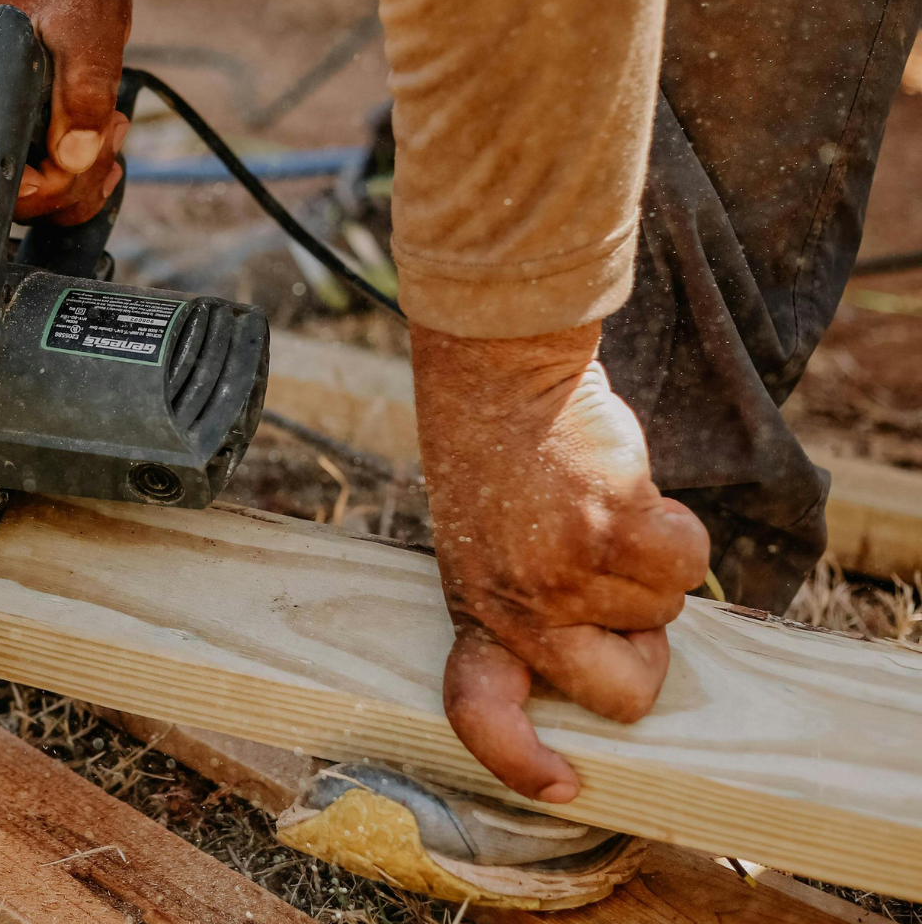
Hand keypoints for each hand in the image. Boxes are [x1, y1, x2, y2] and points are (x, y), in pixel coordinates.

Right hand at [0, 0, 131, 225]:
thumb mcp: (90, 12)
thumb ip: (87, 80)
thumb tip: (74, 157)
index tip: (49, 170)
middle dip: (49, 184)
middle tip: (104, 135)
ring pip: (2, 191)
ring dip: (69, 182)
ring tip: (109, 128)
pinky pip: (20, 182)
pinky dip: (68, 181)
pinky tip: (99, 148)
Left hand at [412, 321, 708, 802]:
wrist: (499, 381)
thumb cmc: (503, 465)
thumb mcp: (492, 550)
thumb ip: (535, 607)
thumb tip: (620, 656)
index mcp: (477, 612)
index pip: (478, 709)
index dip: (518, 759)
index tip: (562, 785)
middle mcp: (517, 606)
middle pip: (620, 692)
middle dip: (643, 653)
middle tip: (617, 589)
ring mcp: (565, 574)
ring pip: (666, 611)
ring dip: (651, 563)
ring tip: (601, 511)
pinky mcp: (613, 531)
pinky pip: (688, 560)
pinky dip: (677, 526)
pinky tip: (629, 491)